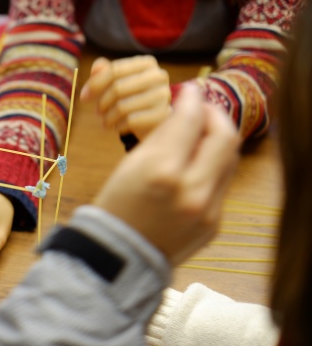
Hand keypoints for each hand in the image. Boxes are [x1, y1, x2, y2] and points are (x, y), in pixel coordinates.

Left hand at [80, 55, 171, 139]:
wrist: (154, 120)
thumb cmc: (132, 97)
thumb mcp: (118, 82)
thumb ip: (105, 72)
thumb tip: (95, 69)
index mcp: (146, 63)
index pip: (114, 70)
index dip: (94, 84)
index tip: (83, 97)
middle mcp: (158, 76)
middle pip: (117, 88)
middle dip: (102, 102)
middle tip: (97, 112)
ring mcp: (163, 95)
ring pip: (123, 106)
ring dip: (108, 117)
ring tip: (105, 122)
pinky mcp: (163, 115)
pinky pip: (131, 121)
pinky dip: (119, 126)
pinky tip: (118, 127)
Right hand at [93, 85, 239, 264]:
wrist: (117, 256)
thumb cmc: (115, 205)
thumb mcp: (130, 164)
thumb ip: (163, 137)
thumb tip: (183, 112)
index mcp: (161, 171)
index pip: (190, 120)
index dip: (191, 98)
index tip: (189, 90)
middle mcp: (191, 189)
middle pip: (225, 136)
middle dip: (215, 114)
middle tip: (201, 108)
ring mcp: (207, 209)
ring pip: (230, 159)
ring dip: (217, 139)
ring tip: (200, 133)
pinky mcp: (214, 223)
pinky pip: (221, 184)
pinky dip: (210, 167)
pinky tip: (195, 166)